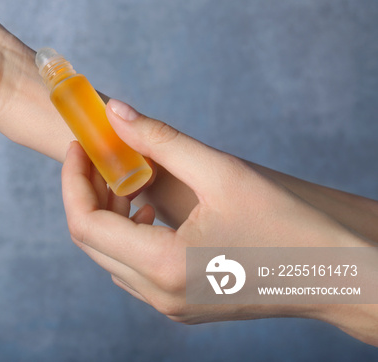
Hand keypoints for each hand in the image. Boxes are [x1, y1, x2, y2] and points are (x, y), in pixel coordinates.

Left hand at [62, 99, 376, 344]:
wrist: (341, 274)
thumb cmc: (290, 222)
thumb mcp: (221, 171)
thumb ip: (160, 139)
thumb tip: (114, 112)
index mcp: (163, 266)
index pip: (85, 224)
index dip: (74, 179)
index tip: (82, 144)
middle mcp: (159, 294)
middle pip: (93, 240)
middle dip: (88, 191)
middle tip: (102, 152)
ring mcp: (170, 304)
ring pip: (111, 255)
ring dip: (109, 211)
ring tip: (128, 174)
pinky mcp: (183, 303)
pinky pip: (134, 268)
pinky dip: (129, 232)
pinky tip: (150, 206)